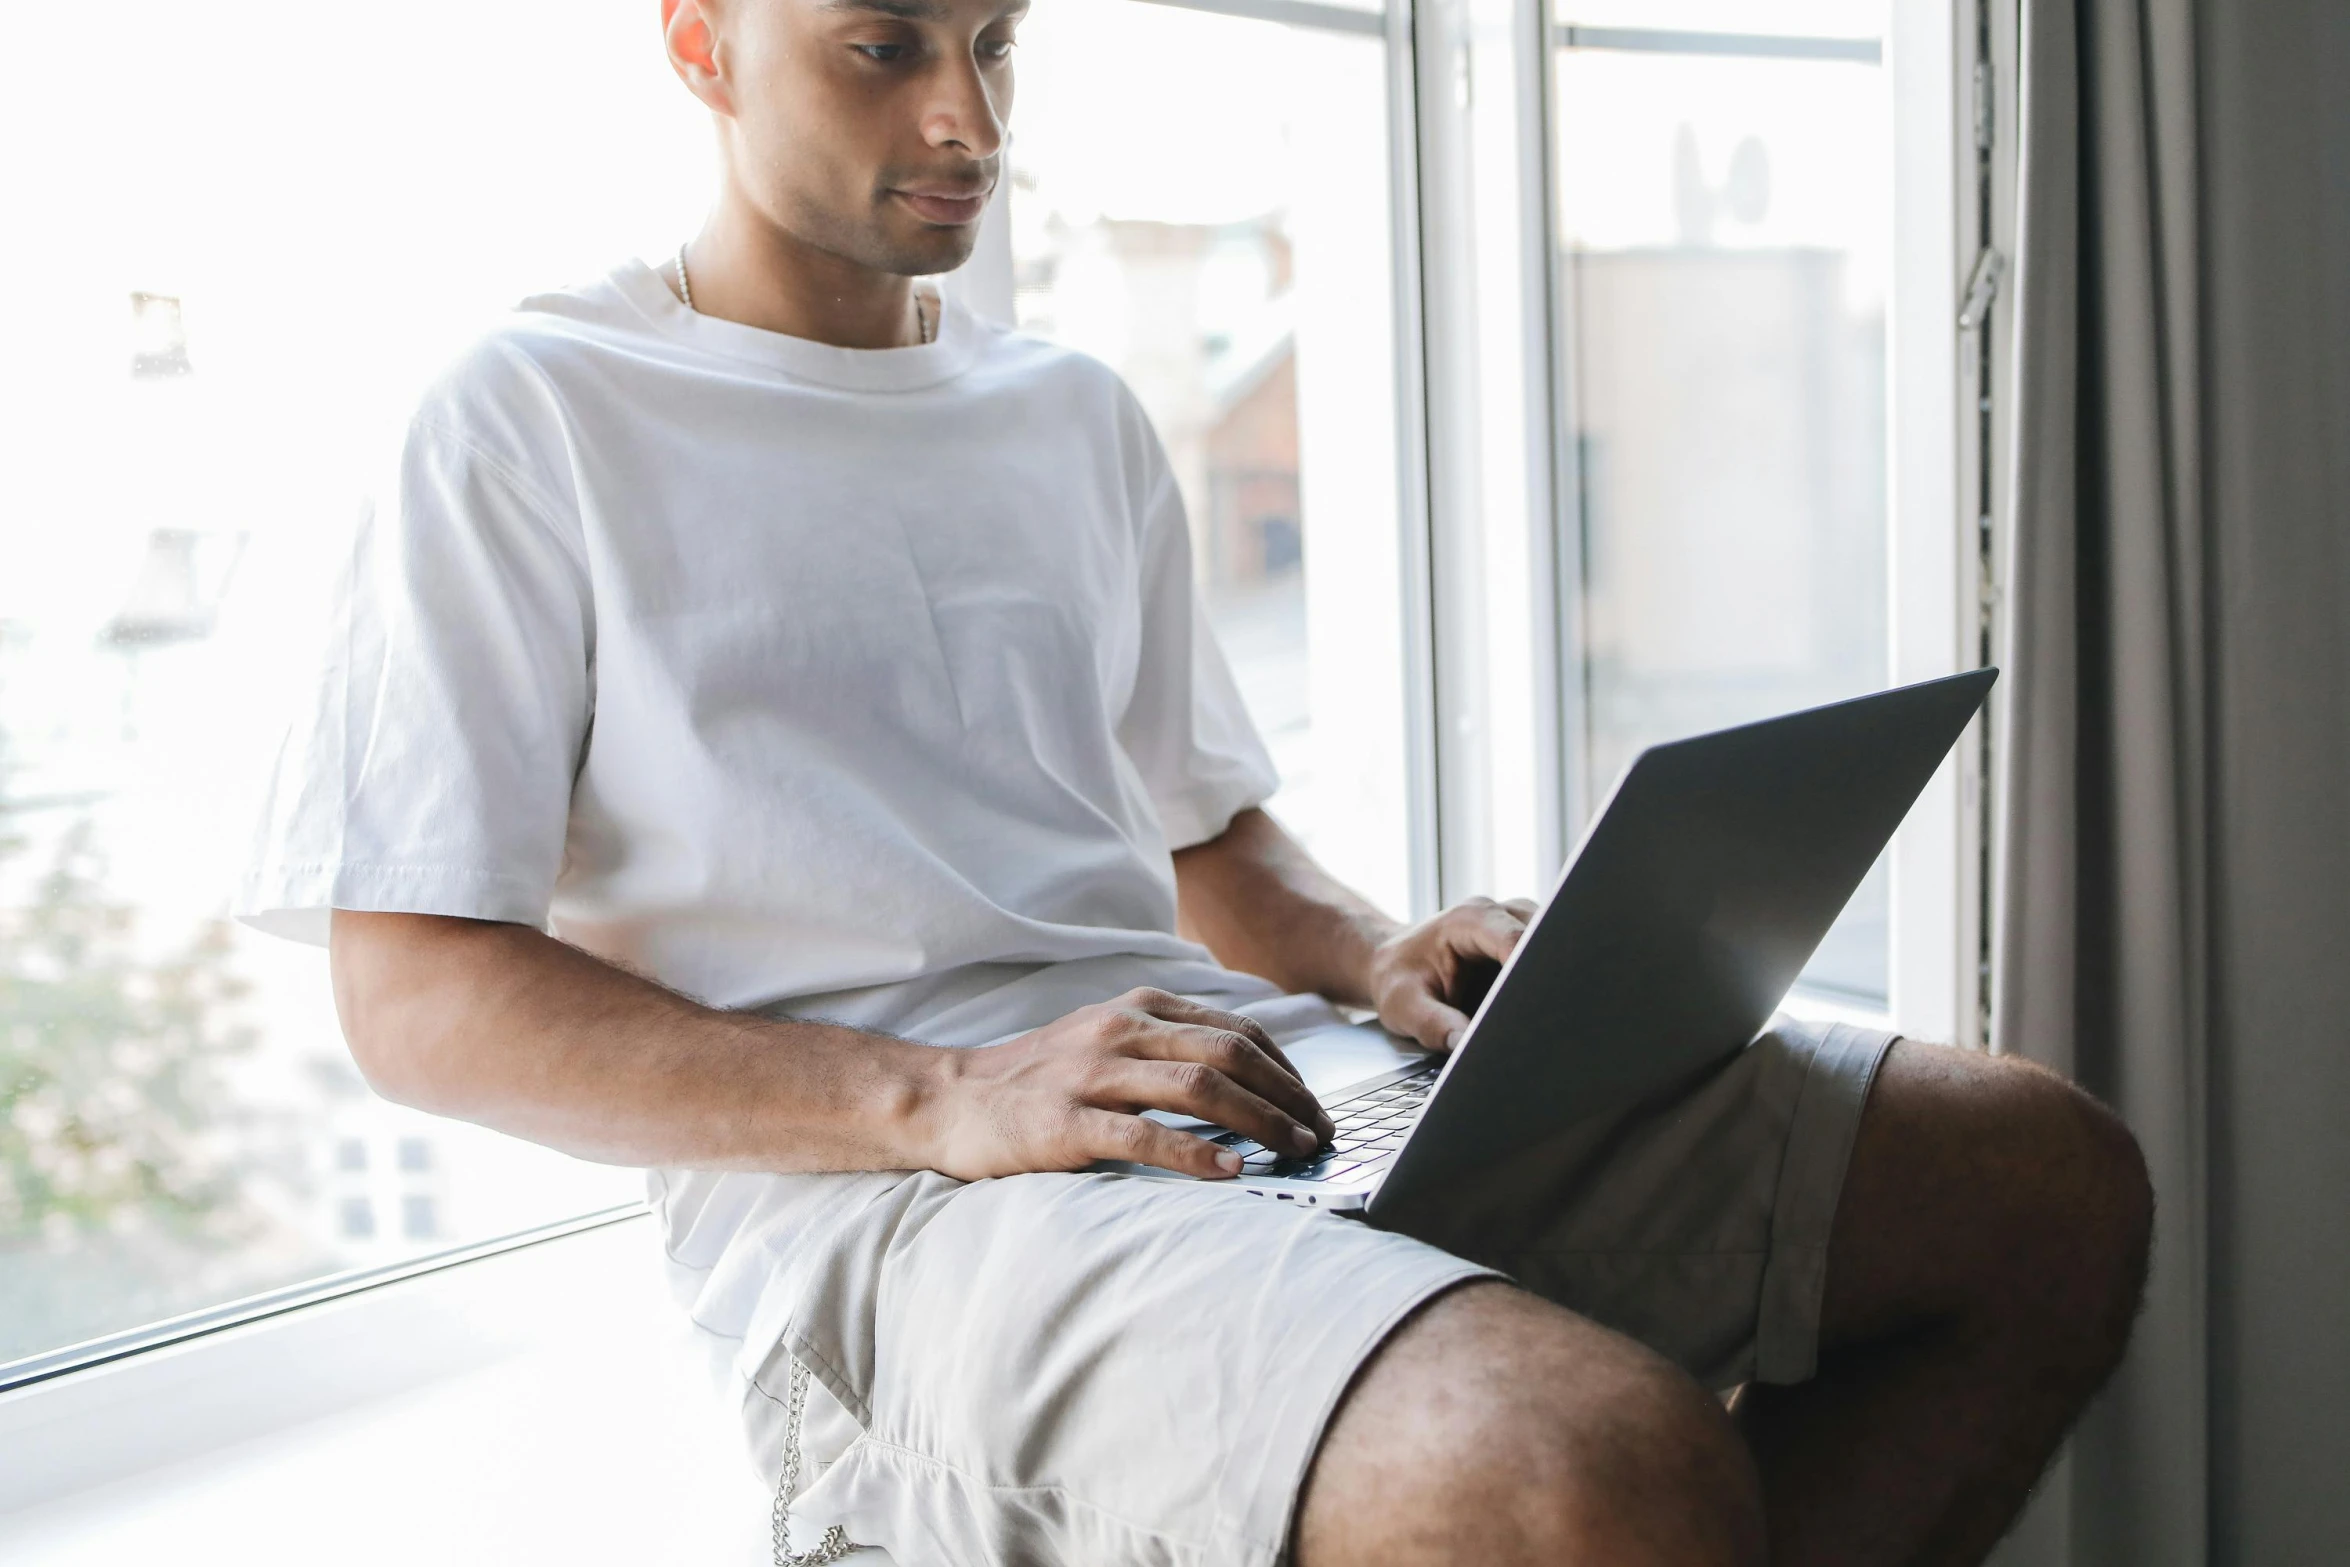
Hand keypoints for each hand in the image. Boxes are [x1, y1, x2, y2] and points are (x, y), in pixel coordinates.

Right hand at [917, 988, 1336, 1181]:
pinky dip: (1195, 1153)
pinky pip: (1144, 1134)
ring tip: (1295, 1150)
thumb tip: (1246, 1084)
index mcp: (1138, 1009)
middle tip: (1321, 1134)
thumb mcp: (1106, 1043)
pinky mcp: (1066, 1122)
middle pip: (1230, 1053)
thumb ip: (1166, 1050)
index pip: (1236, 1029)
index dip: (1287, 1069)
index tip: (1315, 1105)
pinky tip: (1230, 1172)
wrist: (947, 1099)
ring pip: (1200, 1086)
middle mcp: (1121, 1031)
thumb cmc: (1035, 1080)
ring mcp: (1093, 1074)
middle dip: (1288, 1095)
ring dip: (1260, 1120)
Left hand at [1365, 896, 1539, 1051]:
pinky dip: (1550, 986)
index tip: (1538, 1005)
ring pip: (1557, 950)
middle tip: (1547, 1021)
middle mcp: (1503, 913)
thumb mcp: (1403, 1006)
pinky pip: (1551, 961)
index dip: (1532, 971)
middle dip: (1550, 978)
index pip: (1517, 939)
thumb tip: (1467, 1045)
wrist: (1396, 964)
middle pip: (1547, 940)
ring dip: (1553, 983)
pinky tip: (1542, 1013)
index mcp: (1470, 919)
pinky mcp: (1531, 944)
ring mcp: (1522, 925)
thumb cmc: (1399, 980)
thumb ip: (1434, 1024)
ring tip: (1545, 1020)